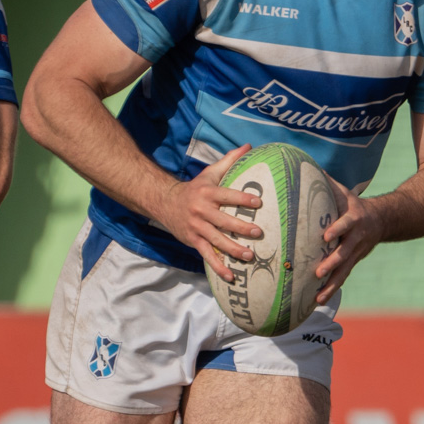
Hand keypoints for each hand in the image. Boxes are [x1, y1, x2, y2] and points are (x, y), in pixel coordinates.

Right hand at [152, 144, 262, 281]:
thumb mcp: (210, 173)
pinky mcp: (193, 241)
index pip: (227, 195)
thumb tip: (249, 146)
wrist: (165, 202)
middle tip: (258, 233)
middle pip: (223, 220)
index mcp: (208, 193)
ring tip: (249, 256)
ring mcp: (197, 228)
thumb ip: (230, 160)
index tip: (258, 203)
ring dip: (233, 249)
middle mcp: (201, 211)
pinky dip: (218, 267)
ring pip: (216, 240)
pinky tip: (231, 277)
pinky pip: (207, 256)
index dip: (241, 198)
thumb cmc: (195, 188)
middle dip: (240, 227)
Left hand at [314, 176, 382, 302]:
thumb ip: (325, 181)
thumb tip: (300, 164)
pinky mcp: (354, 262)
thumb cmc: (355, 203)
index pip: (346, 224)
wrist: (384, 220)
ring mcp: (356, 253)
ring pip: (344, 271)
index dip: (338, 230)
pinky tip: (318, 301)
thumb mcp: (344, 191)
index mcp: (354, 219)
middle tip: (318, 273)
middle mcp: (357, 238)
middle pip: (345, 253)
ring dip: (331, 285)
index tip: (326, 237)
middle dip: (332, 264)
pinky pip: (343, 277)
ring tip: (318, 298)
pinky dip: (332, 289)